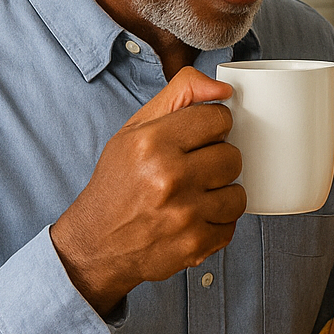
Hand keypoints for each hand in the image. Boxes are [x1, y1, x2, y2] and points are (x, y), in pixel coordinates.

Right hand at [52, 67, 244, 313]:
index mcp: (152, 142)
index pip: (218, 118)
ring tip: (195, 195)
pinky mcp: (194, 245)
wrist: (96, 242)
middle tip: (194, 169)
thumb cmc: (118, 182)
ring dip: (221, 194)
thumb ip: (180, 94)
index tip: (201, 137)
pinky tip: (193, 218)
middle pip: (233, 156)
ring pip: (238, 193)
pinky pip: (232, 225)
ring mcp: (184, 214)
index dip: (212, 126)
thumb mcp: (135, 129)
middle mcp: (169, 177)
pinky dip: (216, 223)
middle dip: (217, 161)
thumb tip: (223, 89)